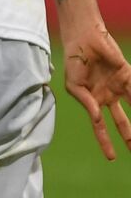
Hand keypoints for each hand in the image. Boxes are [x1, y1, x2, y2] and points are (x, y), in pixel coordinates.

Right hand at [62, 23, 130, 160]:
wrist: (82, 39)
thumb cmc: (73, 61)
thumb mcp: (73, 85)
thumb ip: (85, 102)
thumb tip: (98, 117)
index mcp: (93, 102)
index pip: (101, 126)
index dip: (106, 142)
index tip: (111, 158)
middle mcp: (108, 97)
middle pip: (122, 122)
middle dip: (130, 137)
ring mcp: (119, 86)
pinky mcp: (128, 75)